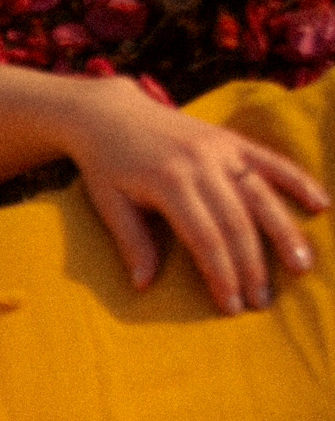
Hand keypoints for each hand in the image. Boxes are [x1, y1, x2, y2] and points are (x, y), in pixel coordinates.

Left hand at [67, 80, 327, 313]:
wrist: (111, 114)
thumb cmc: (106, 166)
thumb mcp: (109, 204)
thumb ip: (131, 242)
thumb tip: (144, 285)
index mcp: (169, 183)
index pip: (205, 238)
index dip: (222, 274)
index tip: (232, 306)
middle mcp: (201, 164)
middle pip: (237, 222)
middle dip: (252, 266)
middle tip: (262, 302)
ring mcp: (221, 149)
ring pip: (261, 195)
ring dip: (283, 233)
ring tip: (301, 267)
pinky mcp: (232, 140)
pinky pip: (272, 161)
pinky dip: (298, 181)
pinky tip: (320, 205)